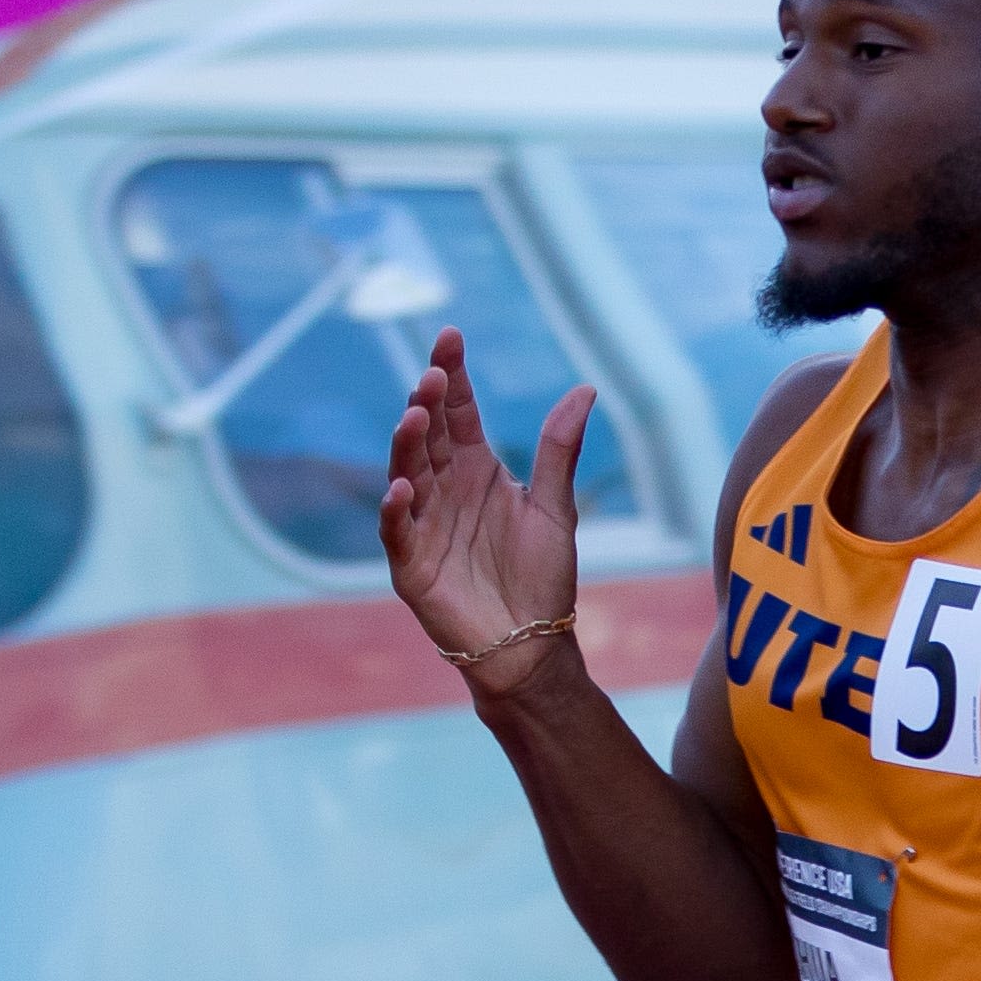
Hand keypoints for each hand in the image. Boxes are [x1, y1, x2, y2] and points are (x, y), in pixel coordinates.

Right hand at [380, 329, 589, 703]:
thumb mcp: (555, 507)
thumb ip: (560, 449)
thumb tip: (584, 388)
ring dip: (408, 445)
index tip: (451, 336)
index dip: (455, 375)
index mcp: (477, 470)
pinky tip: (401, 487)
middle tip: (435, 375)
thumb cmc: (542, 578)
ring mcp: (424, 524)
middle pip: (430, 436)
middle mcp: (445, 489)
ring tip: (416, 415)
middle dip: (429, 404)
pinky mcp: (411, 565)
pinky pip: (398, 531)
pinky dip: (396, 510)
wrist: (531, 644)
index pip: (460, 412)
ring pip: (408, 473)